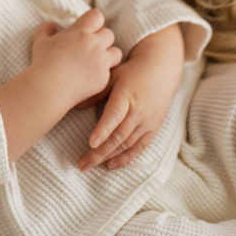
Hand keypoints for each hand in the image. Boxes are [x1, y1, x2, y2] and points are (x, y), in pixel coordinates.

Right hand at [31, 8, 122, 109]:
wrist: (50, 88)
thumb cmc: (43, 62)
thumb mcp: (40, 41)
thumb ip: (46, 29)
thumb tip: (52, 25)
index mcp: (80, 32)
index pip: (97, 16)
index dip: (93, 21)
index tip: (86, 28)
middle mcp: (94, 44)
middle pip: (109, 34)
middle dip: (102, 38)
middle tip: (90, 46)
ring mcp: (101, 62)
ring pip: (116, 53)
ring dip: (108, 55)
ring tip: (97, 60)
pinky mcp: (103, 79)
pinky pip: (109, 72)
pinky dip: (102, 73)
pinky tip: (89, 77)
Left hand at [79, 24, 184, 170]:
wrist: (160, 70)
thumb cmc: (131, 72)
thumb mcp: (112, 76)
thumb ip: (96, 91)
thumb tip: (75, 105)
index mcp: (126, 96)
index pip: (114, 115)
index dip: (103, 130)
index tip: (91, 143)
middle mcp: (139, 111)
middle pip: (118, 136)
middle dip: (99, 152)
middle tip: (82, 164)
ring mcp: (147, 122)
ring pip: (127, 145)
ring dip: (108, 157)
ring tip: (90, 165)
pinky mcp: (153, 129)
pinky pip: (139, 148)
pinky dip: (125, 158)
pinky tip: (111, 165)